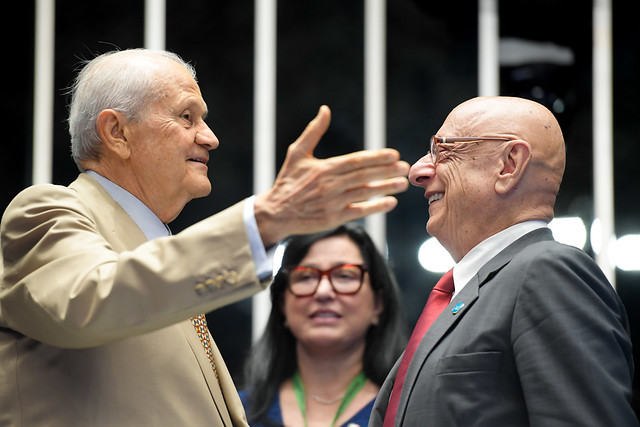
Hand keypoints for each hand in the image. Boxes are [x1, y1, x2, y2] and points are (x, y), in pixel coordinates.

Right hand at [254, 105, 409, 246]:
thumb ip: (313, 132)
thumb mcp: (297, 153)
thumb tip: (325, 109)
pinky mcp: (333, 218)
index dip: (376, 158)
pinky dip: (375, 207)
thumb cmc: (288, 181)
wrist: (276, 213)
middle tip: (404, 167)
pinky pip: (359, 211)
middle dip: (386, 171)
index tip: (393, 155)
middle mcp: (330, 185)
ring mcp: (333, 202)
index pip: (355, 161)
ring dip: (385, 188)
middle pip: (364, 176)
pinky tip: (390, 202)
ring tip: (402, 184)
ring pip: (364, 193)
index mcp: (324, 168)